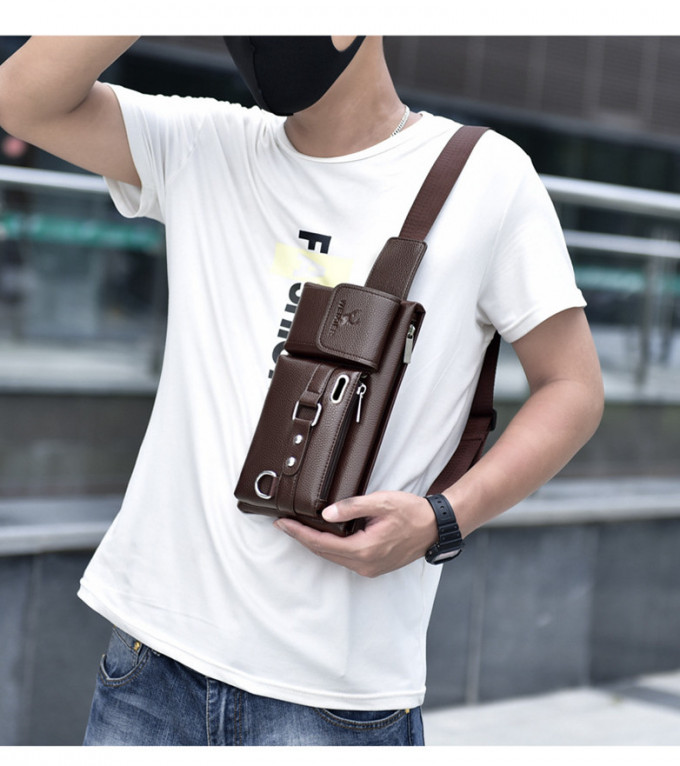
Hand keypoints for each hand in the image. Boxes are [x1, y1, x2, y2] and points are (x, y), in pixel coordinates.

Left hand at [273, 491, 437, 577]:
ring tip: (298, 529)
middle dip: (302, 538)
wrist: (436, 527)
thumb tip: (326, 513)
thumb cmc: (411, 512)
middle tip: (283, 524)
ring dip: (315, 543)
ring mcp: (369, 568)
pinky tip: (323, 536)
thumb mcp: (381, 502)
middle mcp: (364, 564)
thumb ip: (352, 507)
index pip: (321, 543)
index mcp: (363, 550)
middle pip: (323, 553)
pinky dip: (330, 547)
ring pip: (333, 557)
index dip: (299, 533)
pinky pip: (344, 558)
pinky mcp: (374, 566)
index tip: (282, 523)